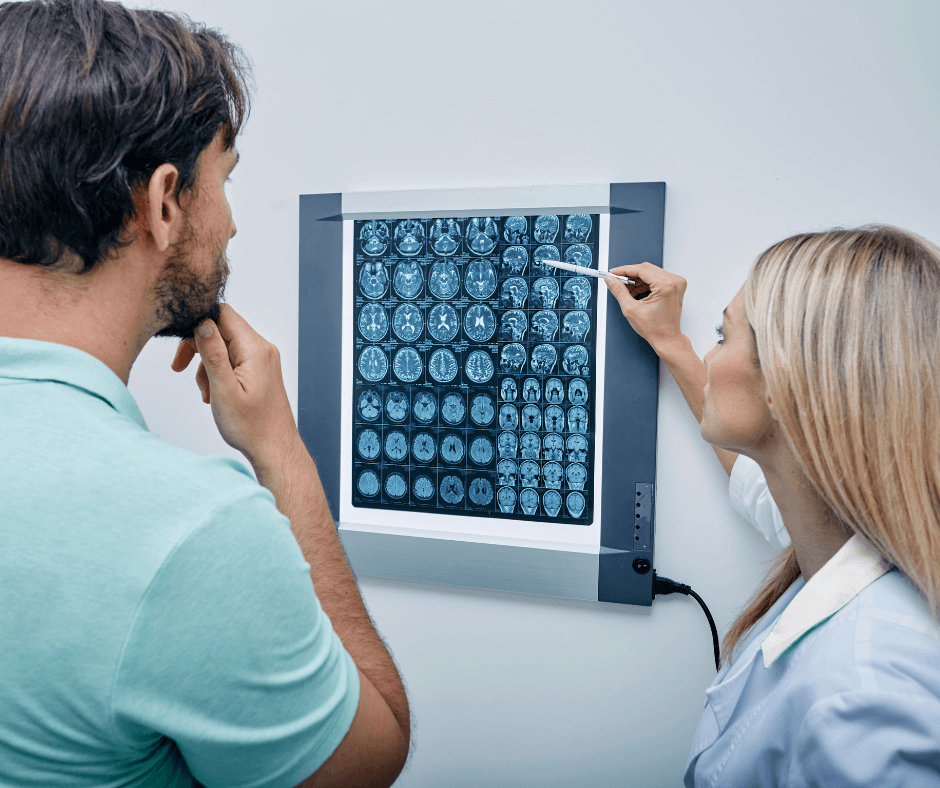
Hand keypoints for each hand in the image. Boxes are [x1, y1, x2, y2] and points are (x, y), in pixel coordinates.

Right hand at [171, 304, 298, 469]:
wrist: (274, 448)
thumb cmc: (251, 426)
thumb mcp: (224, 389)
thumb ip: (212, 353)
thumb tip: (202, 322)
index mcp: (255, 349)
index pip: (222, 314)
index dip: (198, 324)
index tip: (184, 350)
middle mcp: (262, 349)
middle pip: (221, 329)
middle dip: (199, 349)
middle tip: (183, 369)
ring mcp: (262, 359)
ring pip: (224, 346)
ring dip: (207, 365)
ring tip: (208, 393)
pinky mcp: (259, 370)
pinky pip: (232, 360)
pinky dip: (218, 373)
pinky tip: (215, 394)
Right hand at [604, 262, 687, 353]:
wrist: (667, 338)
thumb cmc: (655, 329)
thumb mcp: (631, 309)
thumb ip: (619, 291)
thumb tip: (611, 280)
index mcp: (666, 285)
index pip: (641, 270)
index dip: (624, 270)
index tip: (613, 273)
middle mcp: (674, 282)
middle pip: (646, 269)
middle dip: (630, 275)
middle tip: (617, 280)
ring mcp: (676, 283)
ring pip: (651, 273)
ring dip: (637, 280)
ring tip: (627, 290)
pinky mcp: (675, 286)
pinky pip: (656, 278)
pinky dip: (644, 283)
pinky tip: (636, 291)